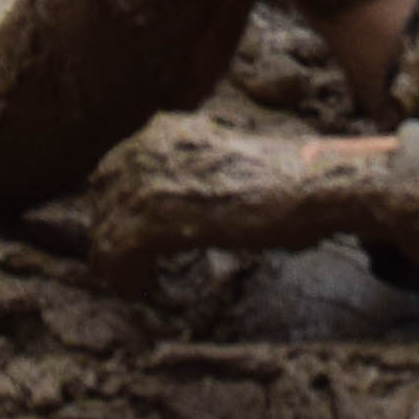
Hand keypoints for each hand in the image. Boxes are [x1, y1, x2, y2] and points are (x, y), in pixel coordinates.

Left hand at [75, 115, 418, 284]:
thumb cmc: (288, 183)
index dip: (115, 209)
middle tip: (129, 269)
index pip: (113, 170)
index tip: (130, 241)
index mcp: (167, 129)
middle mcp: (152, 145)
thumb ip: (191, 175)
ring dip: (116, 262)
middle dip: (110, 235)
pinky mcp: (159, 216)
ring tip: (134, 284)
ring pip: (105, 228)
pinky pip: (116, 253)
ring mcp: (152, 179)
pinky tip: (142, 290)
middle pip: (101, 197)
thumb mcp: (227, 165)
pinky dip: (125, 277)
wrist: (317, 186)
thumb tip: (171, 205)